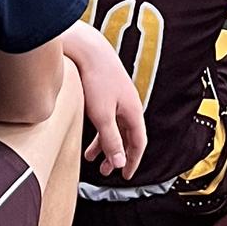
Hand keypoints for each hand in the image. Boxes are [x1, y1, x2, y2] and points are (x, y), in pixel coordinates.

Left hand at [73, 37, 146, 178]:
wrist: (88, 49)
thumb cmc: (97, 78)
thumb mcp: (102, 116)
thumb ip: (111, 140)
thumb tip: (119, 162)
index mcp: (133, 111)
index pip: (138, 143)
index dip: (133, 161)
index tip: (126, 175)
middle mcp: (128, 105)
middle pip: (127, 136)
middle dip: (117, 155)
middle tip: (107, 171)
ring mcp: (117, 98)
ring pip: (114, 127)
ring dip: (104, 144)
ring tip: (91, 157)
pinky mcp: (106, 91)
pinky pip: (106, 117)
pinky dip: (99, 130)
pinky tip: (88, 132)